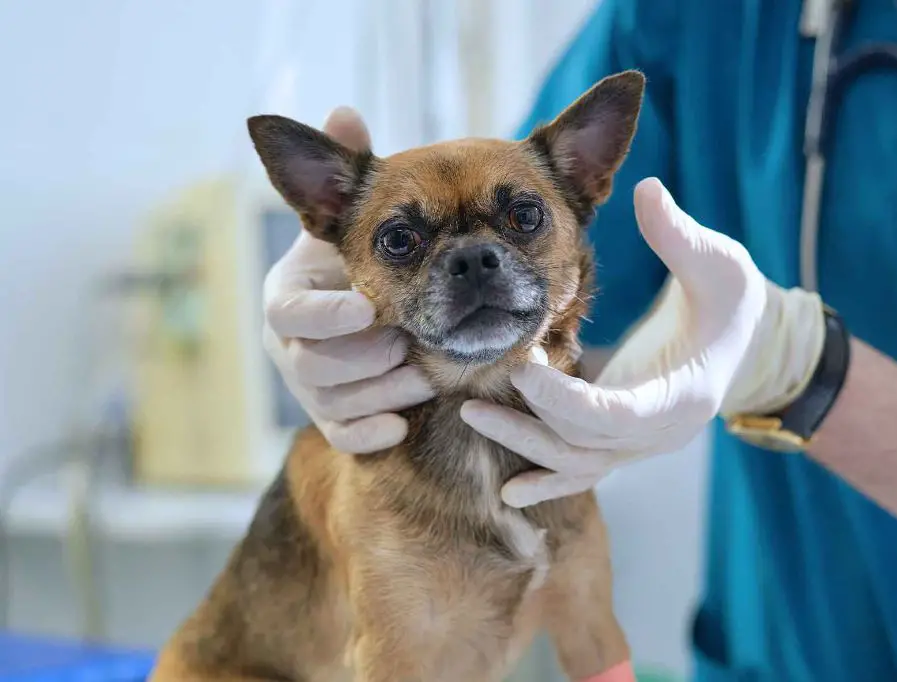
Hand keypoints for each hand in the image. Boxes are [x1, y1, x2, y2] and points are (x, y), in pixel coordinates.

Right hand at [263, 107, 434, 452]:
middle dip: (364, 359)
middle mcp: (289, 346)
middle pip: (309, 367)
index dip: (324, 315)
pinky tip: (404, 425)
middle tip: (411, 347)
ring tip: (428, 376)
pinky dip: (372, 434)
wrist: (359, 317)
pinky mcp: (333, 417)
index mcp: (287, 295)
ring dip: (382, 391)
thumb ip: (349, 172)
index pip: (287, 313)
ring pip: (332, 403)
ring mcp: (309, 387)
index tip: (367, 309)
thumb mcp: (352, 216)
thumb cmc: (356, 258)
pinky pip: (342, 437)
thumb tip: (345, 113)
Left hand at [460, 178, 825, 506]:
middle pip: (584, 444)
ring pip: (575, 463)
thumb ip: (682, 236)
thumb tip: (647, 192)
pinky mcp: (620, 440)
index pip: (618, 415)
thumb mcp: (721, 264)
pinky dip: (545, 480)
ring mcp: (640, 444)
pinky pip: (580, 469)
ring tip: (470, 412)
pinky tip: (507, 491)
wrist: (742, 341)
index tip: (522, 369)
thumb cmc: (731, 301)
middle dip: (529, 419)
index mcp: (686, 397)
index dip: (566, 400)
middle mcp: (660, 433)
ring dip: (523, 444)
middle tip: (474, 390)